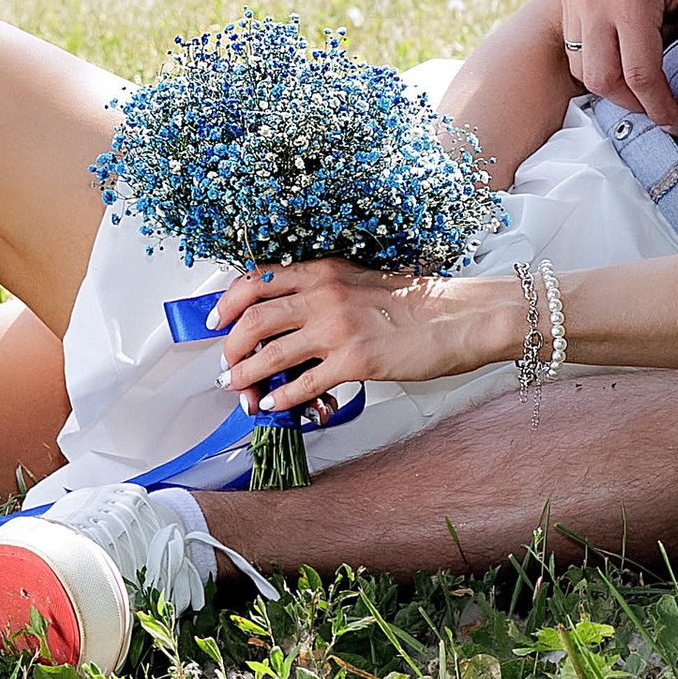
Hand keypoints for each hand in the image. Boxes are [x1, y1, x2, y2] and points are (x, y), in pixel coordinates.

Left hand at [209, 259, 521, 412]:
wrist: (460, 316)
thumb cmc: (417, 302)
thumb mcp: (361, 282)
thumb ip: (323, 293)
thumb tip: (288, 318)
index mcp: (324, 271)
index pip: (256, 280)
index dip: (227, 304)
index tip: (216, 322)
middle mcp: (325, 295)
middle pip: (252, 319)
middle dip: (230, 348)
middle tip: (226, 367)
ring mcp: (338, 329)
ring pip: (270, 355)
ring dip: (247, 378)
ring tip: (241, 391)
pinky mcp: (356, 362)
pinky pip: (303, 385)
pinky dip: (282, 399)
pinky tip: (276, 406)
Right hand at [556, 0, 677, 132]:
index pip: (641, 76)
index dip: (660, 108)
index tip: (676, 125)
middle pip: (601, 80)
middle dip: (631, 103)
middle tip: (660, 108)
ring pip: (581, 63)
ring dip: (610, 82)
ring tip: (644, 80)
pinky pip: (574, 40)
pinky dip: (595, 57)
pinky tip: (623, 51)